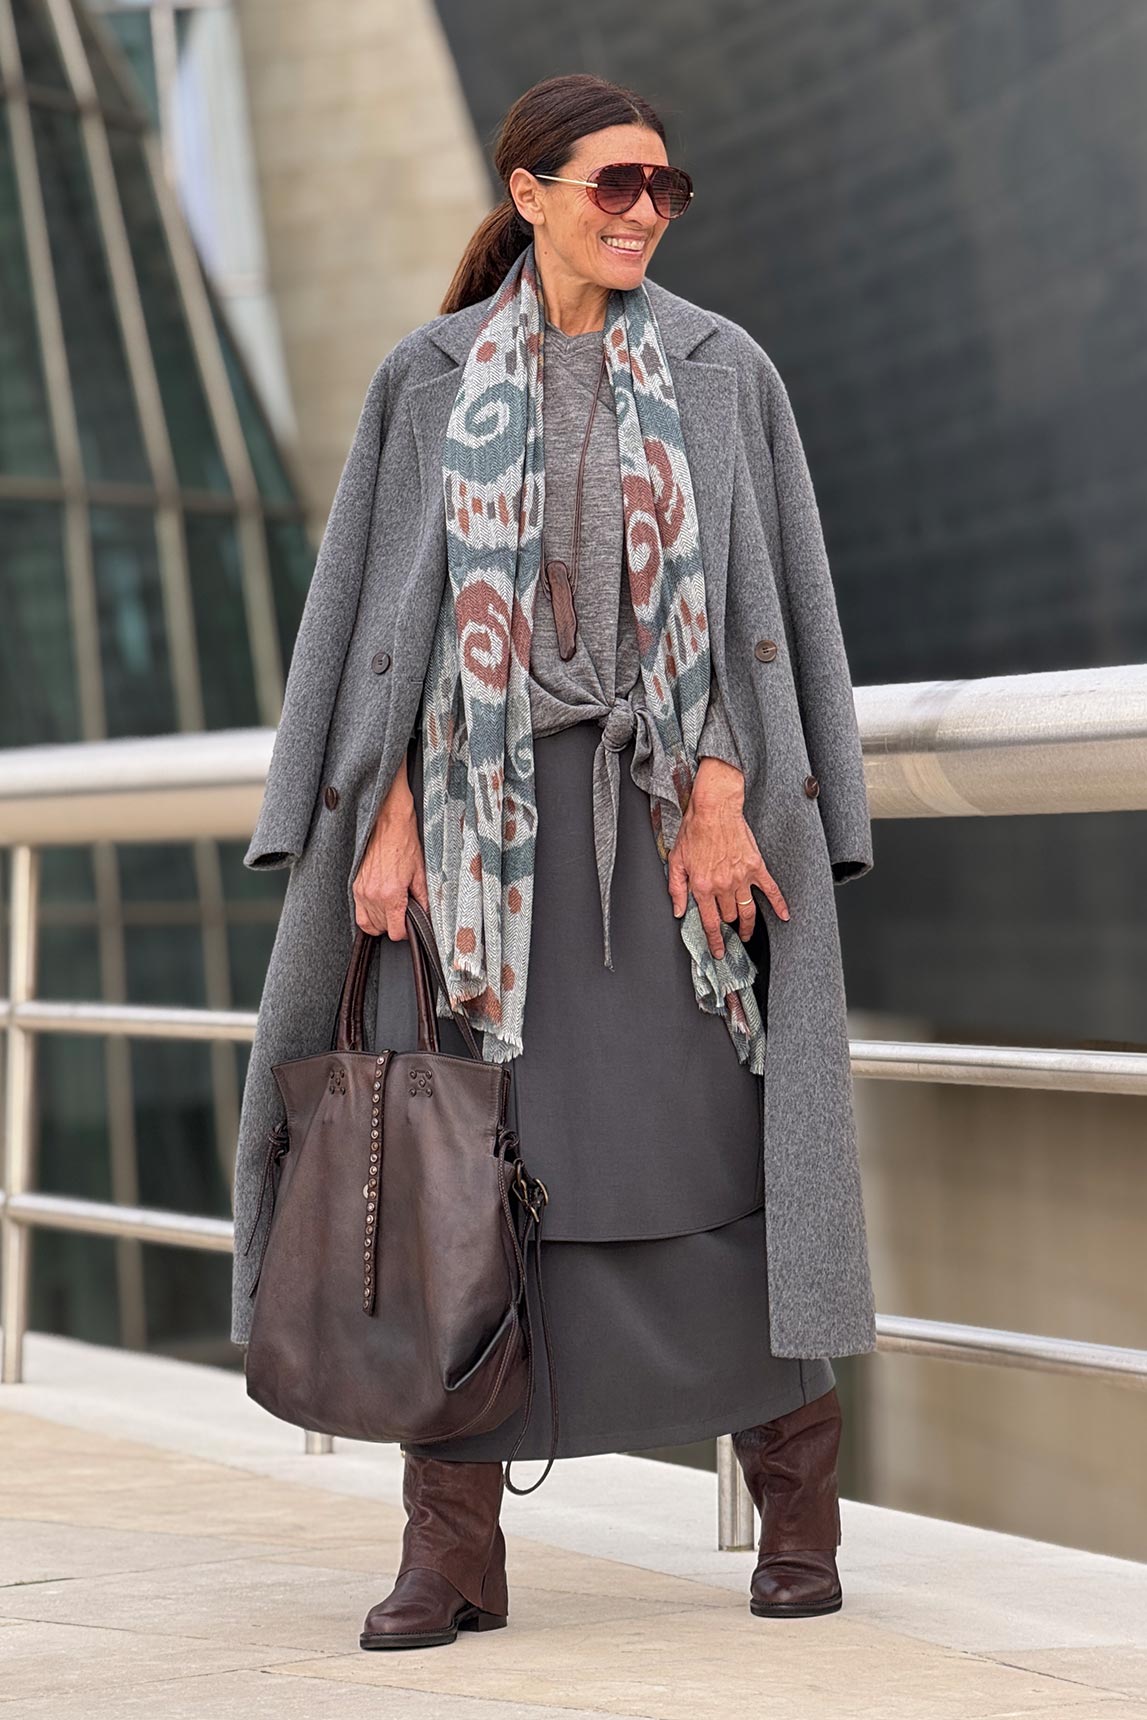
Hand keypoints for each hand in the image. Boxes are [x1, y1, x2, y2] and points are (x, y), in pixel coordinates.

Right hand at [352, 762, 429, 937]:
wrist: (387, 823)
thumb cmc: (404, 843)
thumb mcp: (420, 873)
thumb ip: (422, 898)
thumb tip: (425, 914)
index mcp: (391, 895)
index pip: (395, 932)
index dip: (405, 932)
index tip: (410, 925)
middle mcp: (373, 896)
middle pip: (382, 929)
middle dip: (394, 925)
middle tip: (404, 914)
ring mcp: (362, 891)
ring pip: (368, 924)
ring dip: (380, 922)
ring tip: (392, 911)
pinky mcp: (355, 885)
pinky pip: (359, 912)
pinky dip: (369, 914)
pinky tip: (380, 906)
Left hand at [667, 757, 789, 958]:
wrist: (714, 809)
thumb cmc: (694, 830)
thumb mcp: (676, 860)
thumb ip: (676, 889)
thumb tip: (678, 910)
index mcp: (702, 886)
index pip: (710, 923)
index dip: (715, 941)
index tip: (718, 952)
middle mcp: (723, 886)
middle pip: (729, 917)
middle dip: (729, 927)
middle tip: (730, 933)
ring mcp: (741, 877)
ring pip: (748, 910)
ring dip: (749, 926)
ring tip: (748, 934)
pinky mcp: (755, 867)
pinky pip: (770, 890)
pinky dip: (778, 905)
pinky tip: (784, 915)